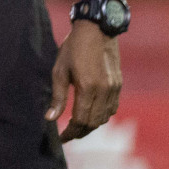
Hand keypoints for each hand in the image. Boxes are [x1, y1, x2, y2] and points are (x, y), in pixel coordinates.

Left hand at [47, 20, 121, 140]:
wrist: (96, 30)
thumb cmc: (72, 48)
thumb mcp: (59, 70)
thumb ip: (57, 96)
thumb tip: (50, 118)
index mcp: (87, 88)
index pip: (81, 120)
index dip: (70, 132)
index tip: (61, 138)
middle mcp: (104, 91)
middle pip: (93, 122)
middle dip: (80, 132)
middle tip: (67, 135)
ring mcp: (114, 89)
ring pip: (104, 117)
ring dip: (91, 125)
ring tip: (77, 127)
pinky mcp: (118, 85)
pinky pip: (112, 108)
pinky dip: (102, 116)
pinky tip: (91, 114)